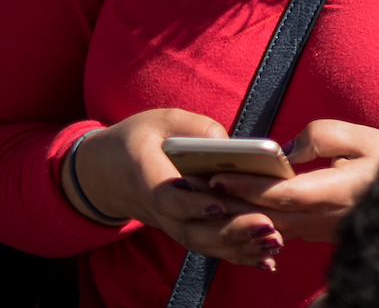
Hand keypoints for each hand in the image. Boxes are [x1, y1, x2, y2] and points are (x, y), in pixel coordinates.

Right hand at [68, 108, 282, 269]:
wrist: (105, 172)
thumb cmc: (139, 138)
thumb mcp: (161, 120)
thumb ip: (196, 127)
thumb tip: (230, 145)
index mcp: (144, 174)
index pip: (166, 196)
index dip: (191, 204)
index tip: (219, 206)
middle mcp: (154, 207)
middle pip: (189, 228)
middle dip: (230, 230)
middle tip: (267, 226)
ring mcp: (167, 223)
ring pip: (200, 242)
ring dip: (237, 246)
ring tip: (273, 242)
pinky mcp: (180, 229)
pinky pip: (205, 246)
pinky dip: (234, 254)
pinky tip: (265, 259)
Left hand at [206, 119, 378, 242]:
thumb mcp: (362, 137)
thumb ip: (322, 135)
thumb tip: (288, 149)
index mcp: (334, 193)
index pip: (280, 193)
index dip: (248, 185)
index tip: (219, 173)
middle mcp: (321, 219)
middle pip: (263, 216)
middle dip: (229, 203)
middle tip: (195, 189)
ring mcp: (317, 230)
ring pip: (265, 227)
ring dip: (234, 215)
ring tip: (204, 198)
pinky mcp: (314, 234)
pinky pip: (275, 231)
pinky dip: (250, 221)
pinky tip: (229, 211)